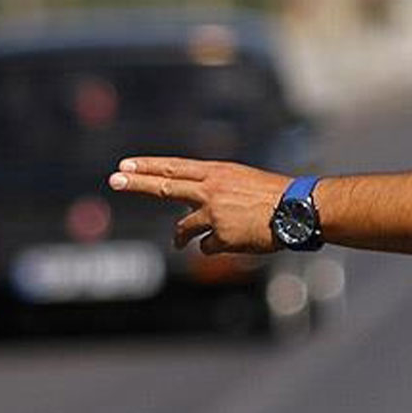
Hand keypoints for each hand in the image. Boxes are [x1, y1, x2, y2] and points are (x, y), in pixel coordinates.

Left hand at [108, 157, 288, 253]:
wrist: (297, 210)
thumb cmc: (275, 196)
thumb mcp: (243, 181)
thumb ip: (216, 189)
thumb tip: (195, 207)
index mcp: (217, 173)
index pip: (174, 167)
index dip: (149, 166)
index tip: (125, 165)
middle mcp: (211, 190)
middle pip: (165, 187)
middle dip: (136, 183)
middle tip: (114, 179)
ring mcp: (214, 213)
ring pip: (183, 228)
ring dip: (180, 237)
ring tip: (180, 243)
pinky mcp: (221, 236)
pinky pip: (207, 247)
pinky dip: (215, 247)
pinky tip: (232, 244)